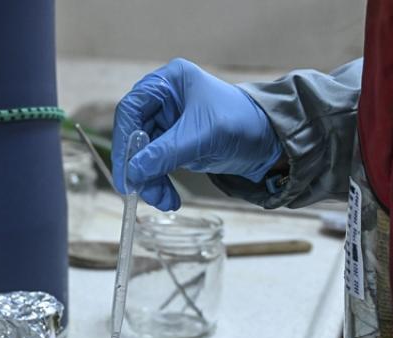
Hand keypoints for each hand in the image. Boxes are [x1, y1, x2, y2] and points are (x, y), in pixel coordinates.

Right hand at [112, 58, 282, 210]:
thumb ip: (166, 153)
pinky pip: (155, 163)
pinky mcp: (174, 142)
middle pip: (134, 133)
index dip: (124, 140)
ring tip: (163, 201)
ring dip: (149, 179)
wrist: (268, 141)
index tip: (125, 170)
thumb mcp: (202, 137)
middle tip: (140, 192)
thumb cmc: (242, 124)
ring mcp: (168, 121)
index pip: (131, 108)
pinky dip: (159, 181)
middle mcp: (165, 98)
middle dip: (139, 166)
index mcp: (170, 81)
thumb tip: (133, 172)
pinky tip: (168, 198)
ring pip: (143, 153)